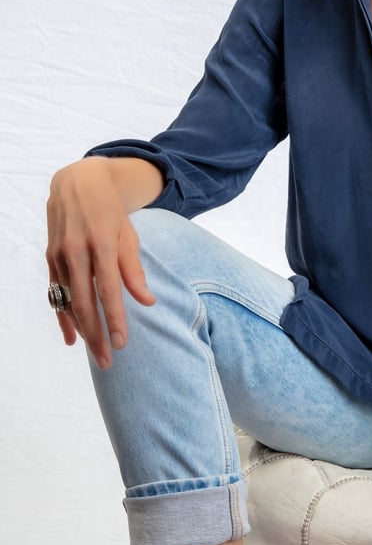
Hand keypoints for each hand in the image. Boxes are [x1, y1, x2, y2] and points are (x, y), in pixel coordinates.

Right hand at [46, 158, 157, 368]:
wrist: (78, 183)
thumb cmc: (111, 211)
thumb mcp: (129, 234)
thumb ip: (135, 270)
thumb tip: (148, 302)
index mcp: (102, 243)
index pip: (108, 290)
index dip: (115, 319)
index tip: (122, 343)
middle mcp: (77, 250)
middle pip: (85, 302)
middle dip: (97, 334)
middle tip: (108, 361)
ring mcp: (59, 255)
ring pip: (68, 300)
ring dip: (81, 329)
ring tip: (95, 353)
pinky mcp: (50, 257)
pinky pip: (55, 293)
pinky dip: (63, 316)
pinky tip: (72, 337)